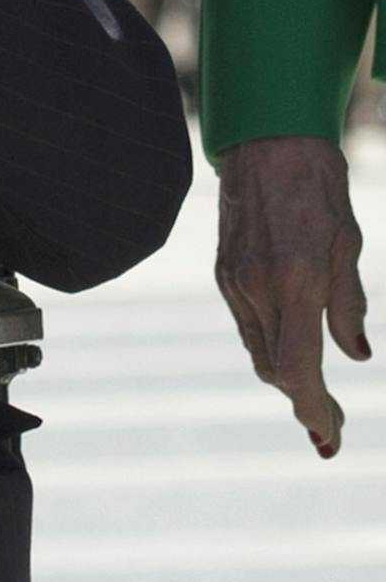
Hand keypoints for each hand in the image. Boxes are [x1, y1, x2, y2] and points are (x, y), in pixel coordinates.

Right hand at [215, 135, 370, 454]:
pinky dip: (270, 346)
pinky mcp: (224, 271)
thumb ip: (349, 305)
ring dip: (286, 377)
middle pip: (274, 369)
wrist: (267, 143)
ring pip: (259, 349)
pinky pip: (249, 323)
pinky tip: (291, 346)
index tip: (328, 437)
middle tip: (332, 425)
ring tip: (315, 394)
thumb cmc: (319, 189)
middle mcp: (257, 289)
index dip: (314, 409)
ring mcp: (234, 281)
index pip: (299, 368)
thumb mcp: (349, 246)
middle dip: (304, 401)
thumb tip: (356, 354)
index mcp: (296, 283)